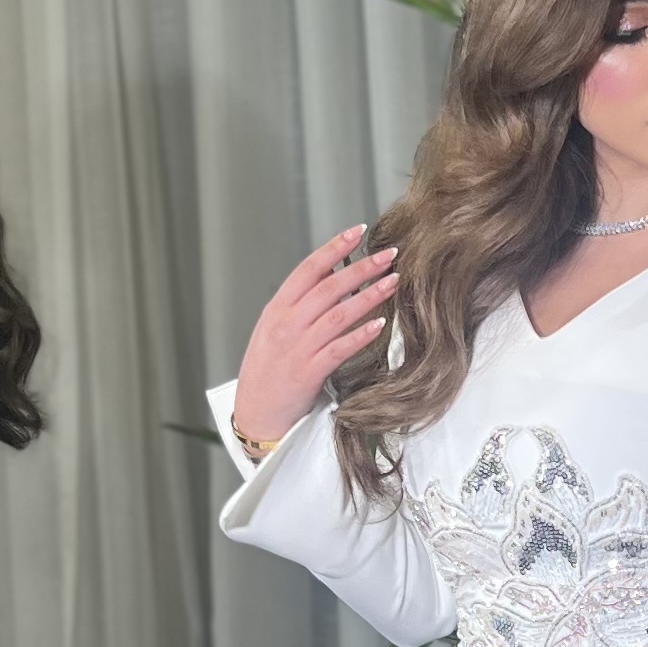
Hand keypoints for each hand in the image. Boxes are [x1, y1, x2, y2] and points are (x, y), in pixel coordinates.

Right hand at [233, 222, 397, 451]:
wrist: (254, 414)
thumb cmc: (267, 372)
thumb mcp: (273, 330)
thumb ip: (298, 305)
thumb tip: (331, 277)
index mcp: (276, 310)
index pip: (308, 269)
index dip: (334, 248)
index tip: (358, 232)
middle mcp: (285, 324)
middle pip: (328, 287)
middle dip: (361, 267)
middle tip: (389, 254)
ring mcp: (296, 348)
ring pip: (337, 314)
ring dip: (368, 296)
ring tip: (393, 282)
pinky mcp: (308, 373)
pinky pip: (339, 349)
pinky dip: (360, 334)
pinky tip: (380, 324)